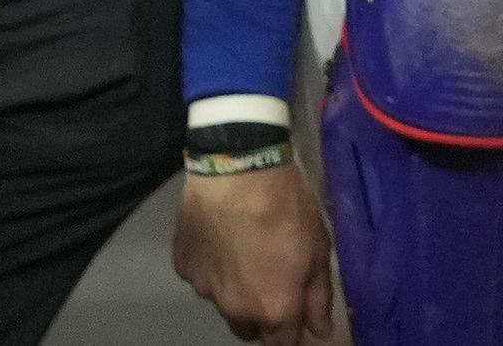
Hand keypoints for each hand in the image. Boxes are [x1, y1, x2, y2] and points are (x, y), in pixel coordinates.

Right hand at [174, 162, 333, 342]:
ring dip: (237, 292)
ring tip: (247, 254)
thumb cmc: (288, 210)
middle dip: (263, 317)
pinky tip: (224, 239)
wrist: (238, 174)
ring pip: (224, 304)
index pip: (282, 344)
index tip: (296, 314)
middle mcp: (235, 310)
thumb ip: (318, 297)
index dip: (291, 332)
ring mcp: (204, 290)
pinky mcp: (183, 268)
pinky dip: (214, 267)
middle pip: (249, 330)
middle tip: (273, 282)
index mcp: (273, 310)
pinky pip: (203, 277)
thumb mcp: (318, 250)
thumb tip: (320, 331)